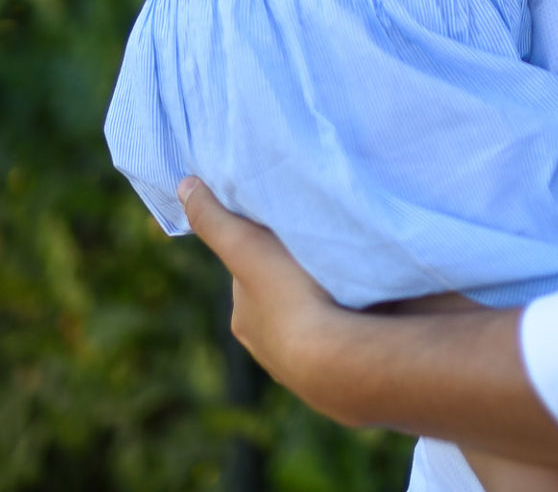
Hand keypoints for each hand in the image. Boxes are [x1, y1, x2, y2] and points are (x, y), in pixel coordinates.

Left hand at [178, 176, 353, 420]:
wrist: (340, 357)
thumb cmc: (288, 297)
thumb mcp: (244, 246)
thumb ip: (214, 219)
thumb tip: (184, 185)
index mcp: (245, 319)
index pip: (254, 273)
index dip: (270, 247)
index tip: (292, 226)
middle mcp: (271, 348)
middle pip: (286, 295)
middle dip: (302, 274)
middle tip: (327, 242)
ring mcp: (310, 364)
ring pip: (321, 316)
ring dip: (335, 296)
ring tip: (357, 268)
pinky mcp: (347, 372)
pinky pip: (351, 334)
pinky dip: (360, 317)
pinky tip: (374, 300)